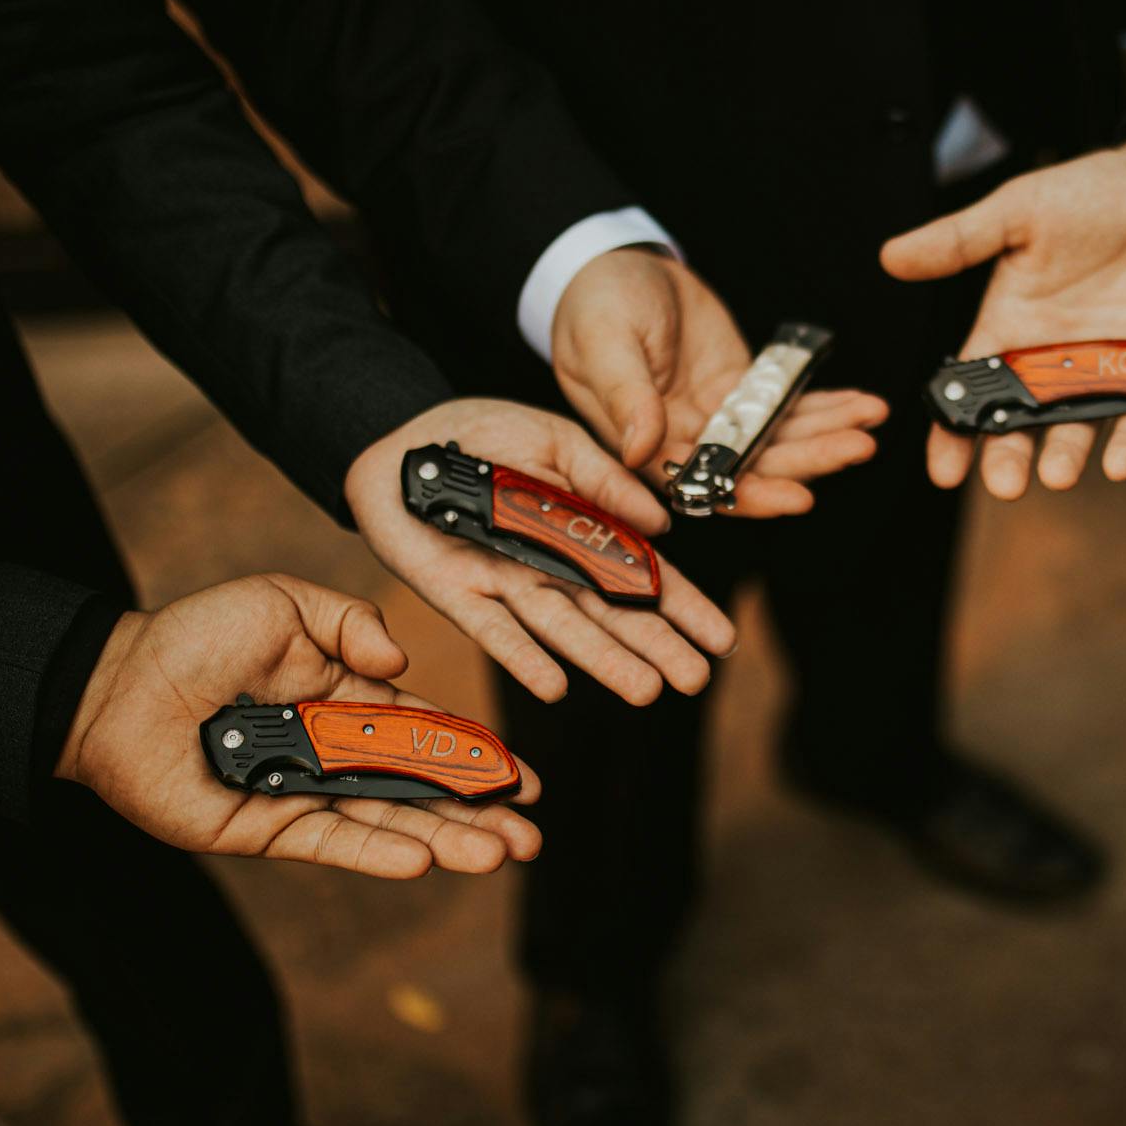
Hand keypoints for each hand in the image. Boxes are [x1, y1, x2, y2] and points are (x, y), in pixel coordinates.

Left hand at [56, 573, 540, 878]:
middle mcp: (335, 756)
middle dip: (480, 815)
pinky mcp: (267, 827)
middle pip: (423, 791)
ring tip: (500, 854)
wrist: (116, 684)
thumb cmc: (194, 637)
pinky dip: (376, 852)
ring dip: (446, 840)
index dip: (478, 758)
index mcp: (349, 703)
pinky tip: (422, 860)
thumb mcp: (282, 602)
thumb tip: (403, 663)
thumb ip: (349, 623)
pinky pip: (331, 842)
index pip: (429, 736)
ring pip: (390, 822)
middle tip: (533, 837)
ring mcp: (304, 796)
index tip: (525, 781)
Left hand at [346, 397, 736, 704]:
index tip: (722, 640)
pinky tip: (556, 687)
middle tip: (696, 680)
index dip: (683, 607)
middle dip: (656, 647)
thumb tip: (662, 521)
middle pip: (614, 615)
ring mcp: (509, 585)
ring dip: (605, 661)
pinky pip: (495, 630)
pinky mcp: (459, 594)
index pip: (645, 576)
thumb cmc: (484, 433)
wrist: (403, 437)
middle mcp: (554, 568)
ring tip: (648, 691)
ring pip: (566, 630)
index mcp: (585, 531)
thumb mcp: (557, 440)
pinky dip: (524, 657)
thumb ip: (605, 480)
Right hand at [550, 248, 888, 515]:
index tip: (800, 497)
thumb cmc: (594, 305)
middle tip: (858, 447)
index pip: (704, 486)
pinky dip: (825, 404)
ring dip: (827, 432)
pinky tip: (861, 403)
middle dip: (809, 459)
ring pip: (779, 438)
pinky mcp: (742, 389)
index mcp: (645, 444)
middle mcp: (686, 439)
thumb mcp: (604, 342)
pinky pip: (787, 404)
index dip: (753, 495)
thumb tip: (642, 449)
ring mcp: (719, 416)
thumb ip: (624, 395)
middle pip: (756, 466)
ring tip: (870, 419)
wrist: (614, 266)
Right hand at [881, 140, 1125, 498]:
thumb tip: (890, 256)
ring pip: (1078, 426)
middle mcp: (1051, 358)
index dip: (953, 432)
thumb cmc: (1090, 192)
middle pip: (1021, 421)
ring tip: (1059, 476)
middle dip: (1009, 456)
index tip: (943, 470)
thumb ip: (960, 241)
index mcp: (1010, 325)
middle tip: (1006, 485)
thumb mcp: (1018, 211)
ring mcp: (1103, 367)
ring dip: (1067, 455)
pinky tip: (1120, 462)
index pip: (972, 388)